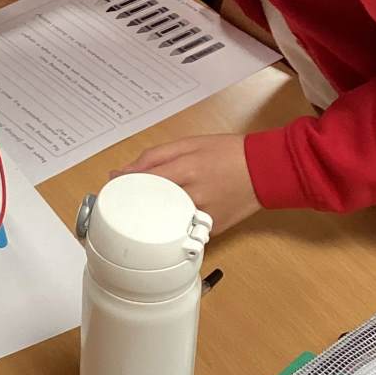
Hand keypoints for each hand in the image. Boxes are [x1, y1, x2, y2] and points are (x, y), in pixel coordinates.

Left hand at [116, 134, 259, 235]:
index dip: (122, 188)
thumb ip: (154, 156)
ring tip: (143, 212)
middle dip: (132, 207)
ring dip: (150, 219)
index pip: (143, 183)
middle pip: (150, 208)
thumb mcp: (190, 143)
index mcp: (186, 169)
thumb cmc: (228, 152)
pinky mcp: (211, 230)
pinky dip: (172, 225)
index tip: (110, 190)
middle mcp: (193, 195)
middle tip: (120, 204)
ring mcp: (203, 216)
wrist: (265, 169)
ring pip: (164, 224)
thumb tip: (122, 172)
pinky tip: (168, 218)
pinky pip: (182, 231)